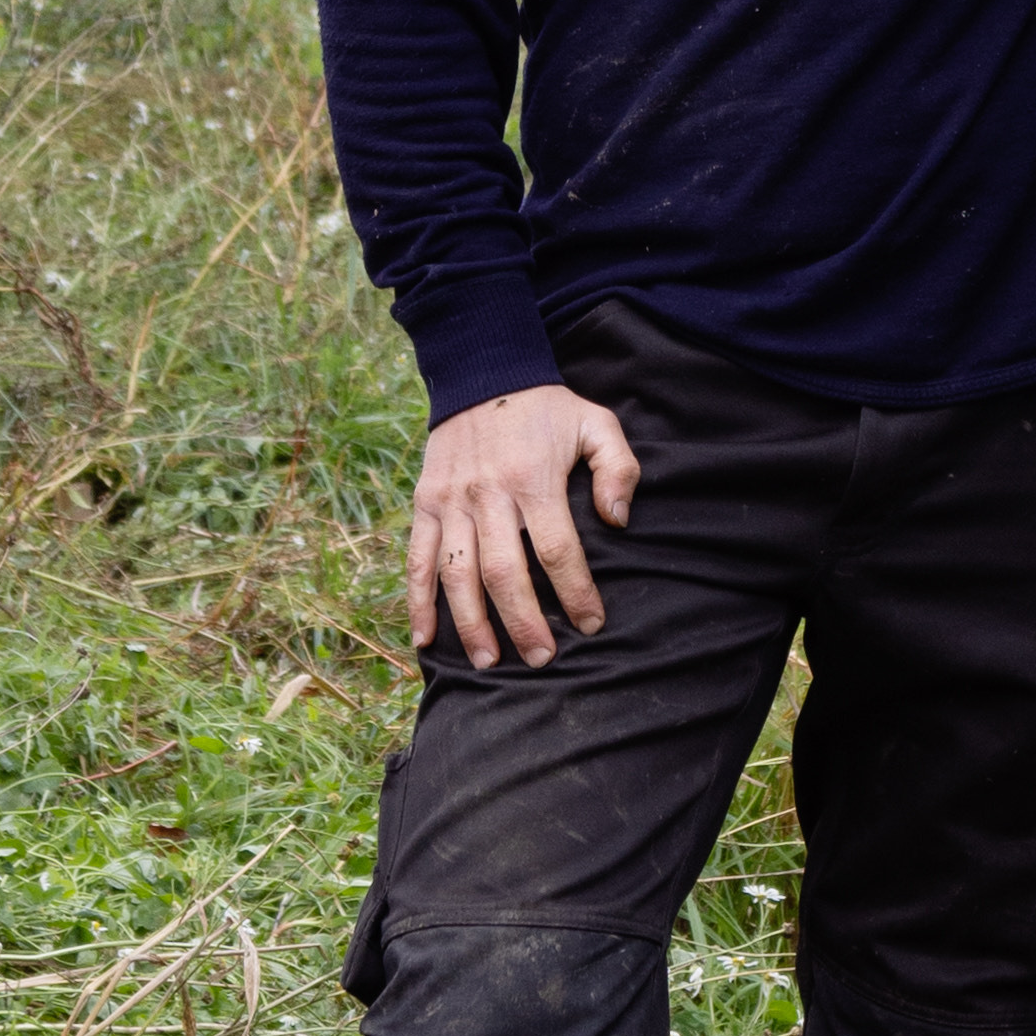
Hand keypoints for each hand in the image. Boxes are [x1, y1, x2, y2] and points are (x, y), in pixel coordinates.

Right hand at [409, 377, 640, 667]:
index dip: (576, 592)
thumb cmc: (546, 409)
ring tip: (489, 662)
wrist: (481, 373)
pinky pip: (417, 559)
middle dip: (524, 622)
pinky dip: (418, 601)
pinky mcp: (424, 503)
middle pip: (504, 573)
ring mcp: (450, 501)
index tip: (591, 624)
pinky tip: (424, 638)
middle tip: (541, 659)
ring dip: (471, 624)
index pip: (557, 549)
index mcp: (533, 478)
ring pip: (457, 575)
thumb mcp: (595, 422)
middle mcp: (487, 494)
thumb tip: (618, 520)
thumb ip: (617, 467)